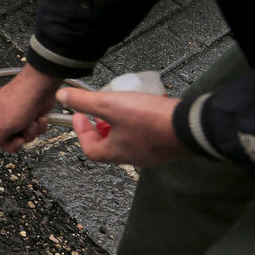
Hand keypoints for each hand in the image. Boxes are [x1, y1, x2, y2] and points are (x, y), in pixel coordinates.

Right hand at [0, 65, 61, 154]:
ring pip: (19, 139)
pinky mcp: (28, 119)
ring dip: (28, 133)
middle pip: (1, 143)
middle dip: (14, 142)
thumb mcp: (3, 124)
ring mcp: (14, 118)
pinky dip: (37, 128)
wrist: (43, 85)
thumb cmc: (20, 99)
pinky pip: (30, 133)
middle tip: (19, 137)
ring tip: (31, 122)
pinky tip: (39, 119)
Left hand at [60, 88, 186, 166]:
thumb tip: (63, 97)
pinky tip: (144, 110)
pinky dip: (138, 124)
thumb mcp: (111, 105)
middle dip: (100, 128)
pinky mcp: (165, 146)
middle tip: (99, 113)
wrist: (190, 125)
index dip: (81, 131)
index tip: (79, 115)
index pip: (89, 148)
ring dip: (120, 125)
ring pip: (128, 141)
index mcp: (116, 152)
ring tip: (120, 109)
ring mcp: (151, 153)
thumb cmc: (151, 120)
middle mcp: (133, 157)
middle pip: (108, 146)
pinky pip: (146, 136)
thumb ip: (85, 101)